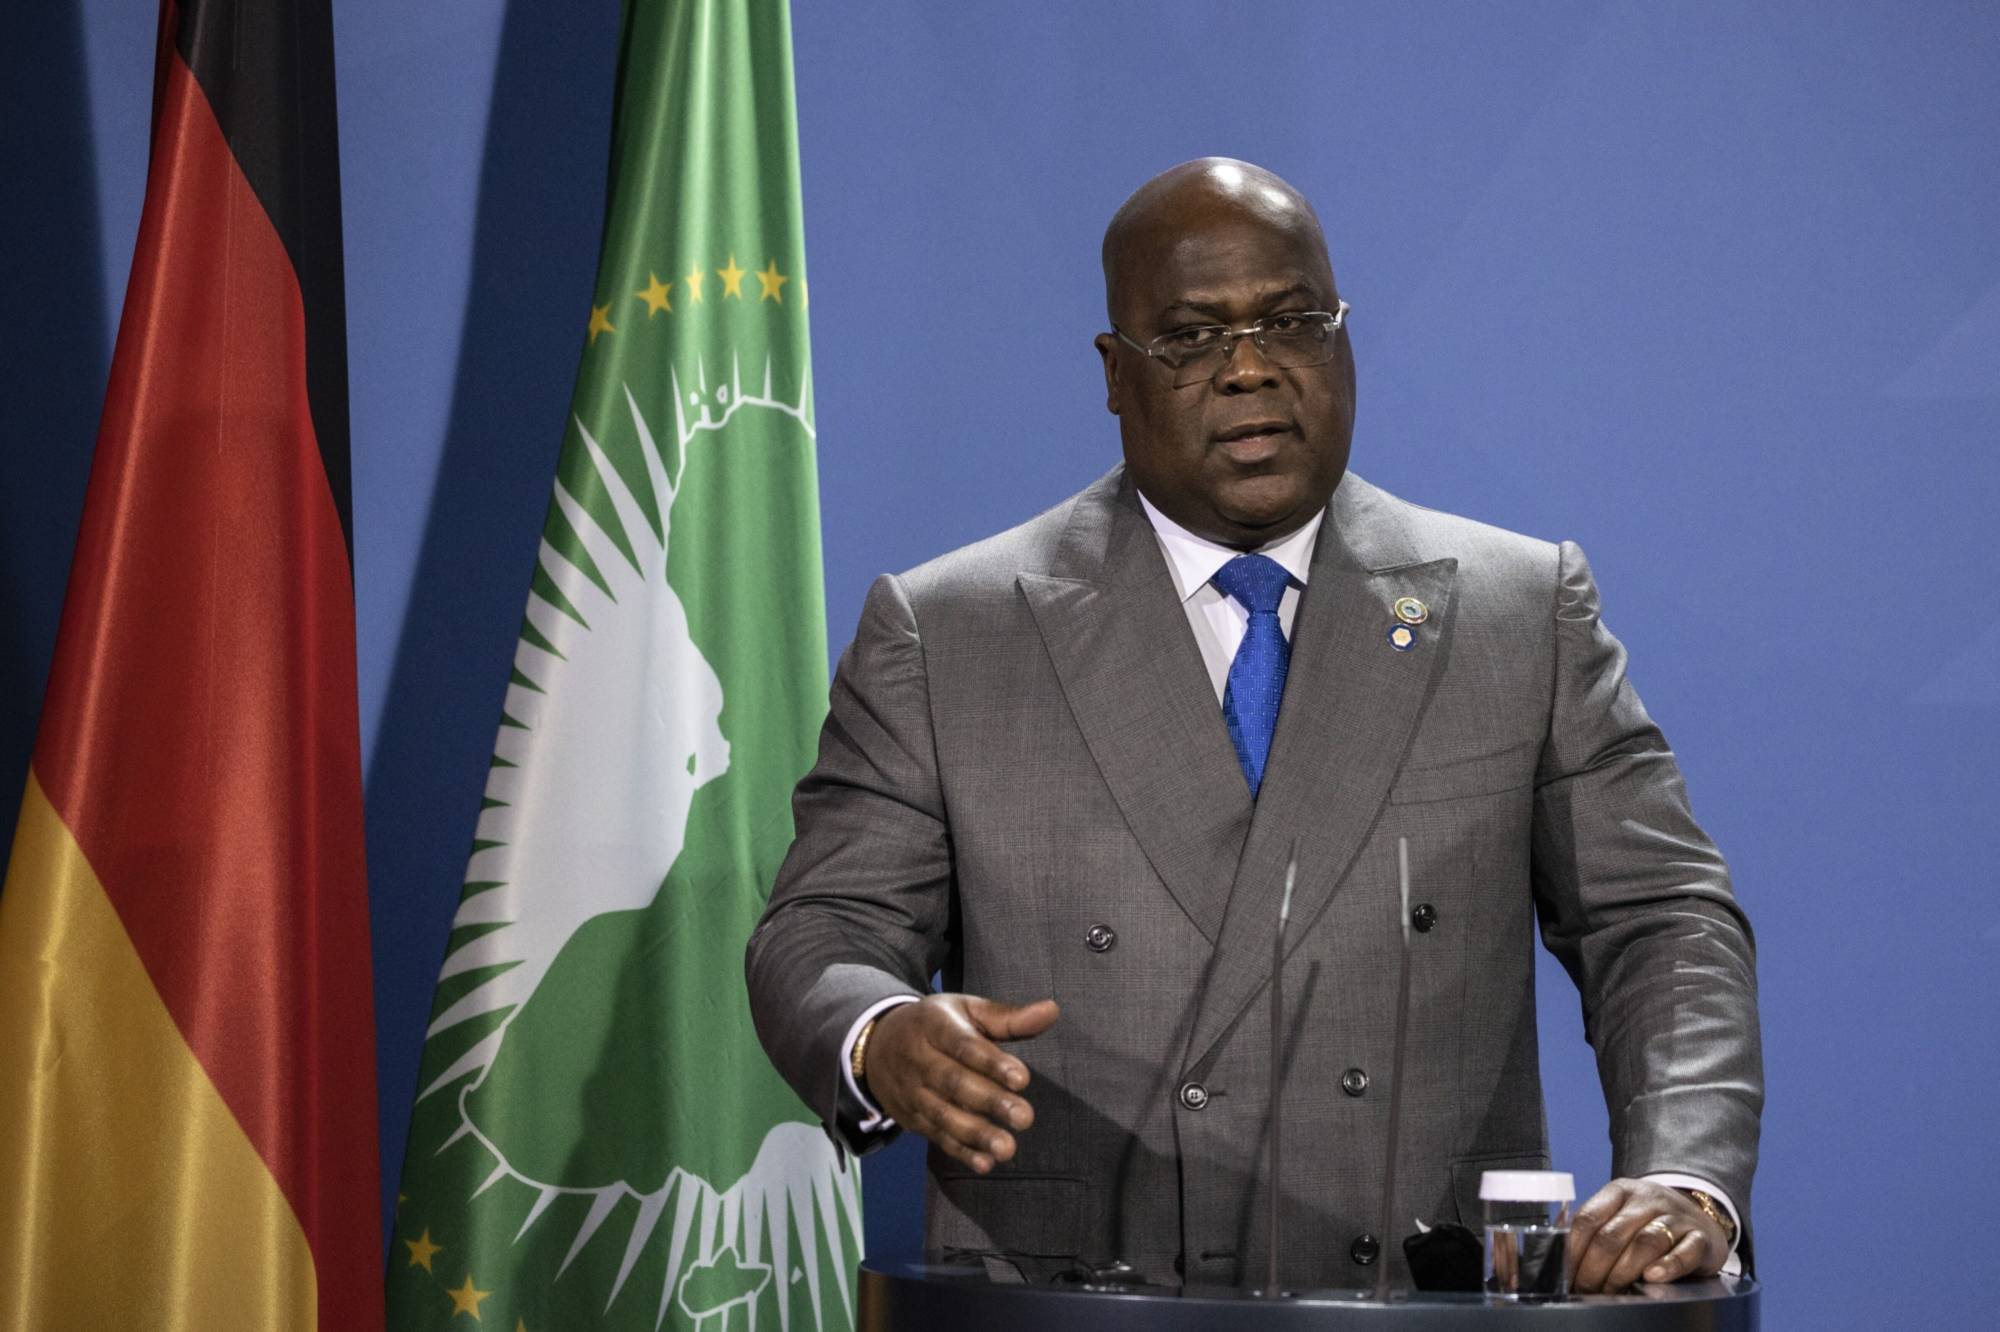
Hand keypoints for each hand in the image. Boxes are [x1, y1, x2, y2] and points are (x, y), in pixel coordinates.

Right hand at [864, 994, 1058, 1173]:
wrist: (876, 1045)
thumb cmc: (936, 1025)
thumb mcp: (966, 1010)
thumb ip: (1009, 1017)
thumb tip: (1053, 1011)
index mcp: (934, 1025)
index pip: (963, 1045)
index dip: (992, 1062)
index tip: (1023, 1078)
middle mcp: (918, 1059)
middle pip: (953, 1082)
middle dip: (990, 1102)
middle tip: (1025, 1118)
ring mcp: (912, 1092)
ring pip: (943, 1114)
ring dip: (976, 1134)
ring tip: (1008, 1148)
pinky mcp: (911, 1118)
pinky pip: (936, 1136)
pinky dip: (960, 1151)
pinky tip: (985, 1163)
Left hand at [1566, 1179, 1727, 1292]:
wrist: (1700, 1215)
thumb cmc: (1649, 1221)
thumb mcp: (1620, 1213)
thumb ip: (1595, 1229)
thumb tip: (1562, 1259)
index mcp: (1620, 1191)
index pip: (1588, 1218)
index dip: (1573, 1250)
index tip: (1567, 1274)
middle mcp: (1647, 1199)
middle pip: (1613, 1234)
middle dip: (1594, 1268)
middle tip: (1587, 1289)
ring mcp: (1676, 1216)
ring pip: (1645, 1242)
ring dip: (1623, 1271)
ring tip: (1613, 1290)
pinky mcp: (1701, 1237)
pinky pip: (1684, 1251)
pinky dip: (1667, 1266)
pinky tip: (1652, 1277)